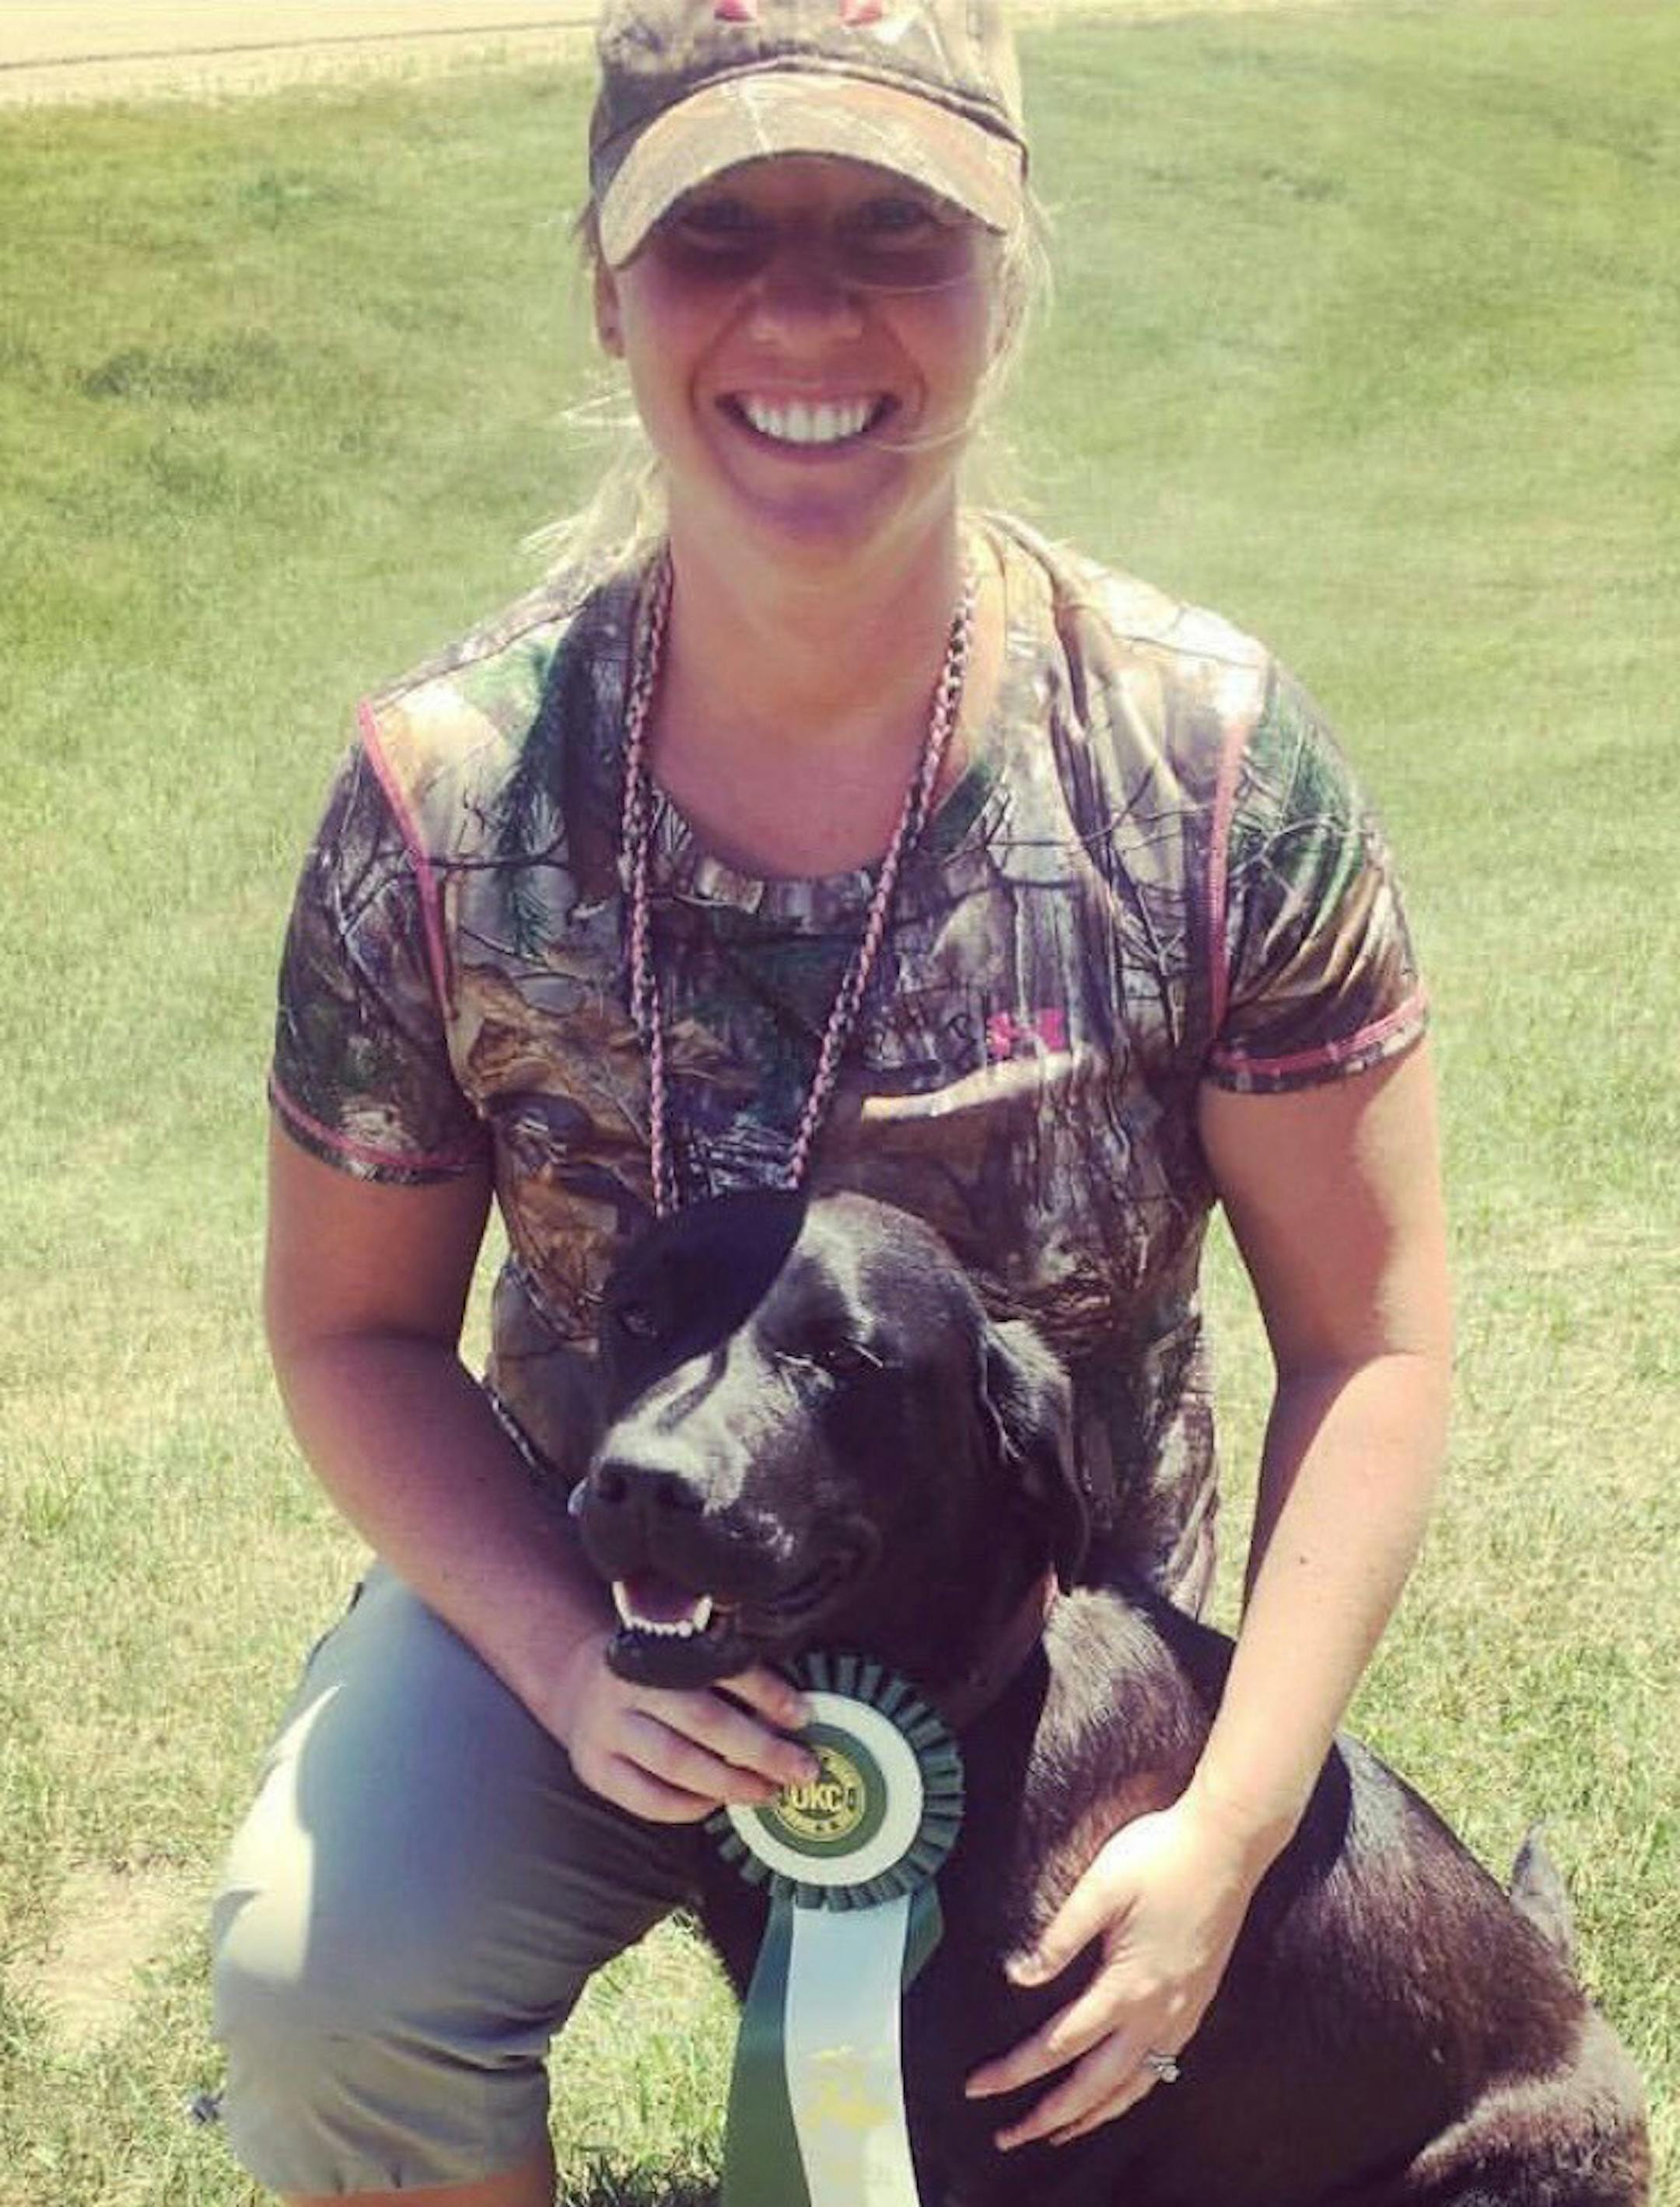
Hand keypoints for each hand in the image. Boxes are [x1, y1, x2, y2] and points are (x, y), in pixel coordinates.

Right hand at [547, 1627, 819, 1822]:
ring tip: (768, 1792)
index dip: (765, 1692)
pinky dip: (689, 1807)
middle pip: (703, 1720)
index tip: (803, 1714)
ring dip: (731, 1782)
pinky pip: (648, 1799)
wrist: (578, 1685)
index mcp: (657, 1646)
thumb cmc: (654, 1674)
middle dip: (759, 1749)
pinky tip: (718, 1803)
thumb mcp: (684, 1656)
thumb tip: (793, 1712)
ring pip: (676, 1762)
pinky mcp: (594, 1769)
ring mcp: (606, 1729)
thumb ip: (729, 1674)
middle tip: (802, 1769)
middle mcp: (628, 1685)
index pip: (720, 1668)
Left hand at [965, 1791, 1265, 2148]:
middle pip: (1095, 2086)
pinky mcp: (1197, 2003)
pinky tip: (1119, 2092)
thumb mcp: (1100, 1887)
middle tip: (1008, 2136)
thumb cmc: (1161, 1855)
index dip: (1014, 2070)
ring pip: (1133, 2088)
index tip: (977, 2086)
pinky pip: (1161, 2069)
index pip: (1058, 2045)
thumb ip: (1059, 1938)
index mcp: (1127, 1986)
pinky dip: (1131, 2093)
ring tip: (1057, 2133)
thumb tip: (1019, 1977)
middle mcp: (1158, 2013)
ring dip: (1092, 2115)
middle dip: (1048, 2117)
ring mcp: (1182, 2013)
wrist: (1228, 1844)